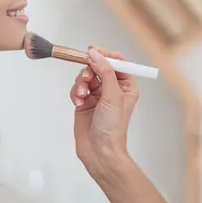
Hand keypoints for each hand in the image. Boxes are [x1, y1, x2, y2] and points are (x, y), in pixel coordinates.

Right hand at [70, 47, 139, 174]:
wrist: (99, 151)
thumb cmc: (113, 129)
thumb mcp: (112, 96)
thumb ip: (104, 72)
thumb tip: (95, 54)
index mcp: (126, 85)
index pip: (117, 61)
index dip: (105, 54)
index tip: (93, 52)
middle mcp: (112, 88)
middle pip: (98, 66)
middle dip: (89, 71)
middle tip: (87, 78)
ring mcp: (98, 95)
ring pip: (85, 76)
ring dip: (81, 83)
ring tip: (82, 95)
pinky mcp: (85, 101)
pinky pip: (77, 87)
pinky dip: (75, 92)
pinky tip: (78, 102)